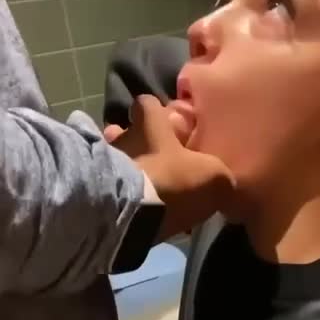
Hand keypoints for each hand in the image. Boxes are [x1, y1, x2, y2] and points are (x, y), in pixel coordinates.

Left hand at [105, 96, 235, 238]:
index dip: (156, 111)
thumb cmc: (173, 181)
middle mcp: (124, 137)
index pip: (147, 103)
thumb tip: (219, 179)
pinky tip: (140, 209)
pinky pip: (113, 187)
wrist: (132, 216)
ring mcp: (107, 165)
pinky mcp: (100, 191)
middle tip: (160, 162)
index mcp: (150, 123)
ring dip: (132, 171)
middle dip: (143, 145)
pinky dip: (125, 195)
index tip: (166, 122)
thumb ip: (216, 172)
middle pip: (131, 133)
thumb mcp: (213, 176)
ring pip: (120, 161)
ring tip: (149, 188)